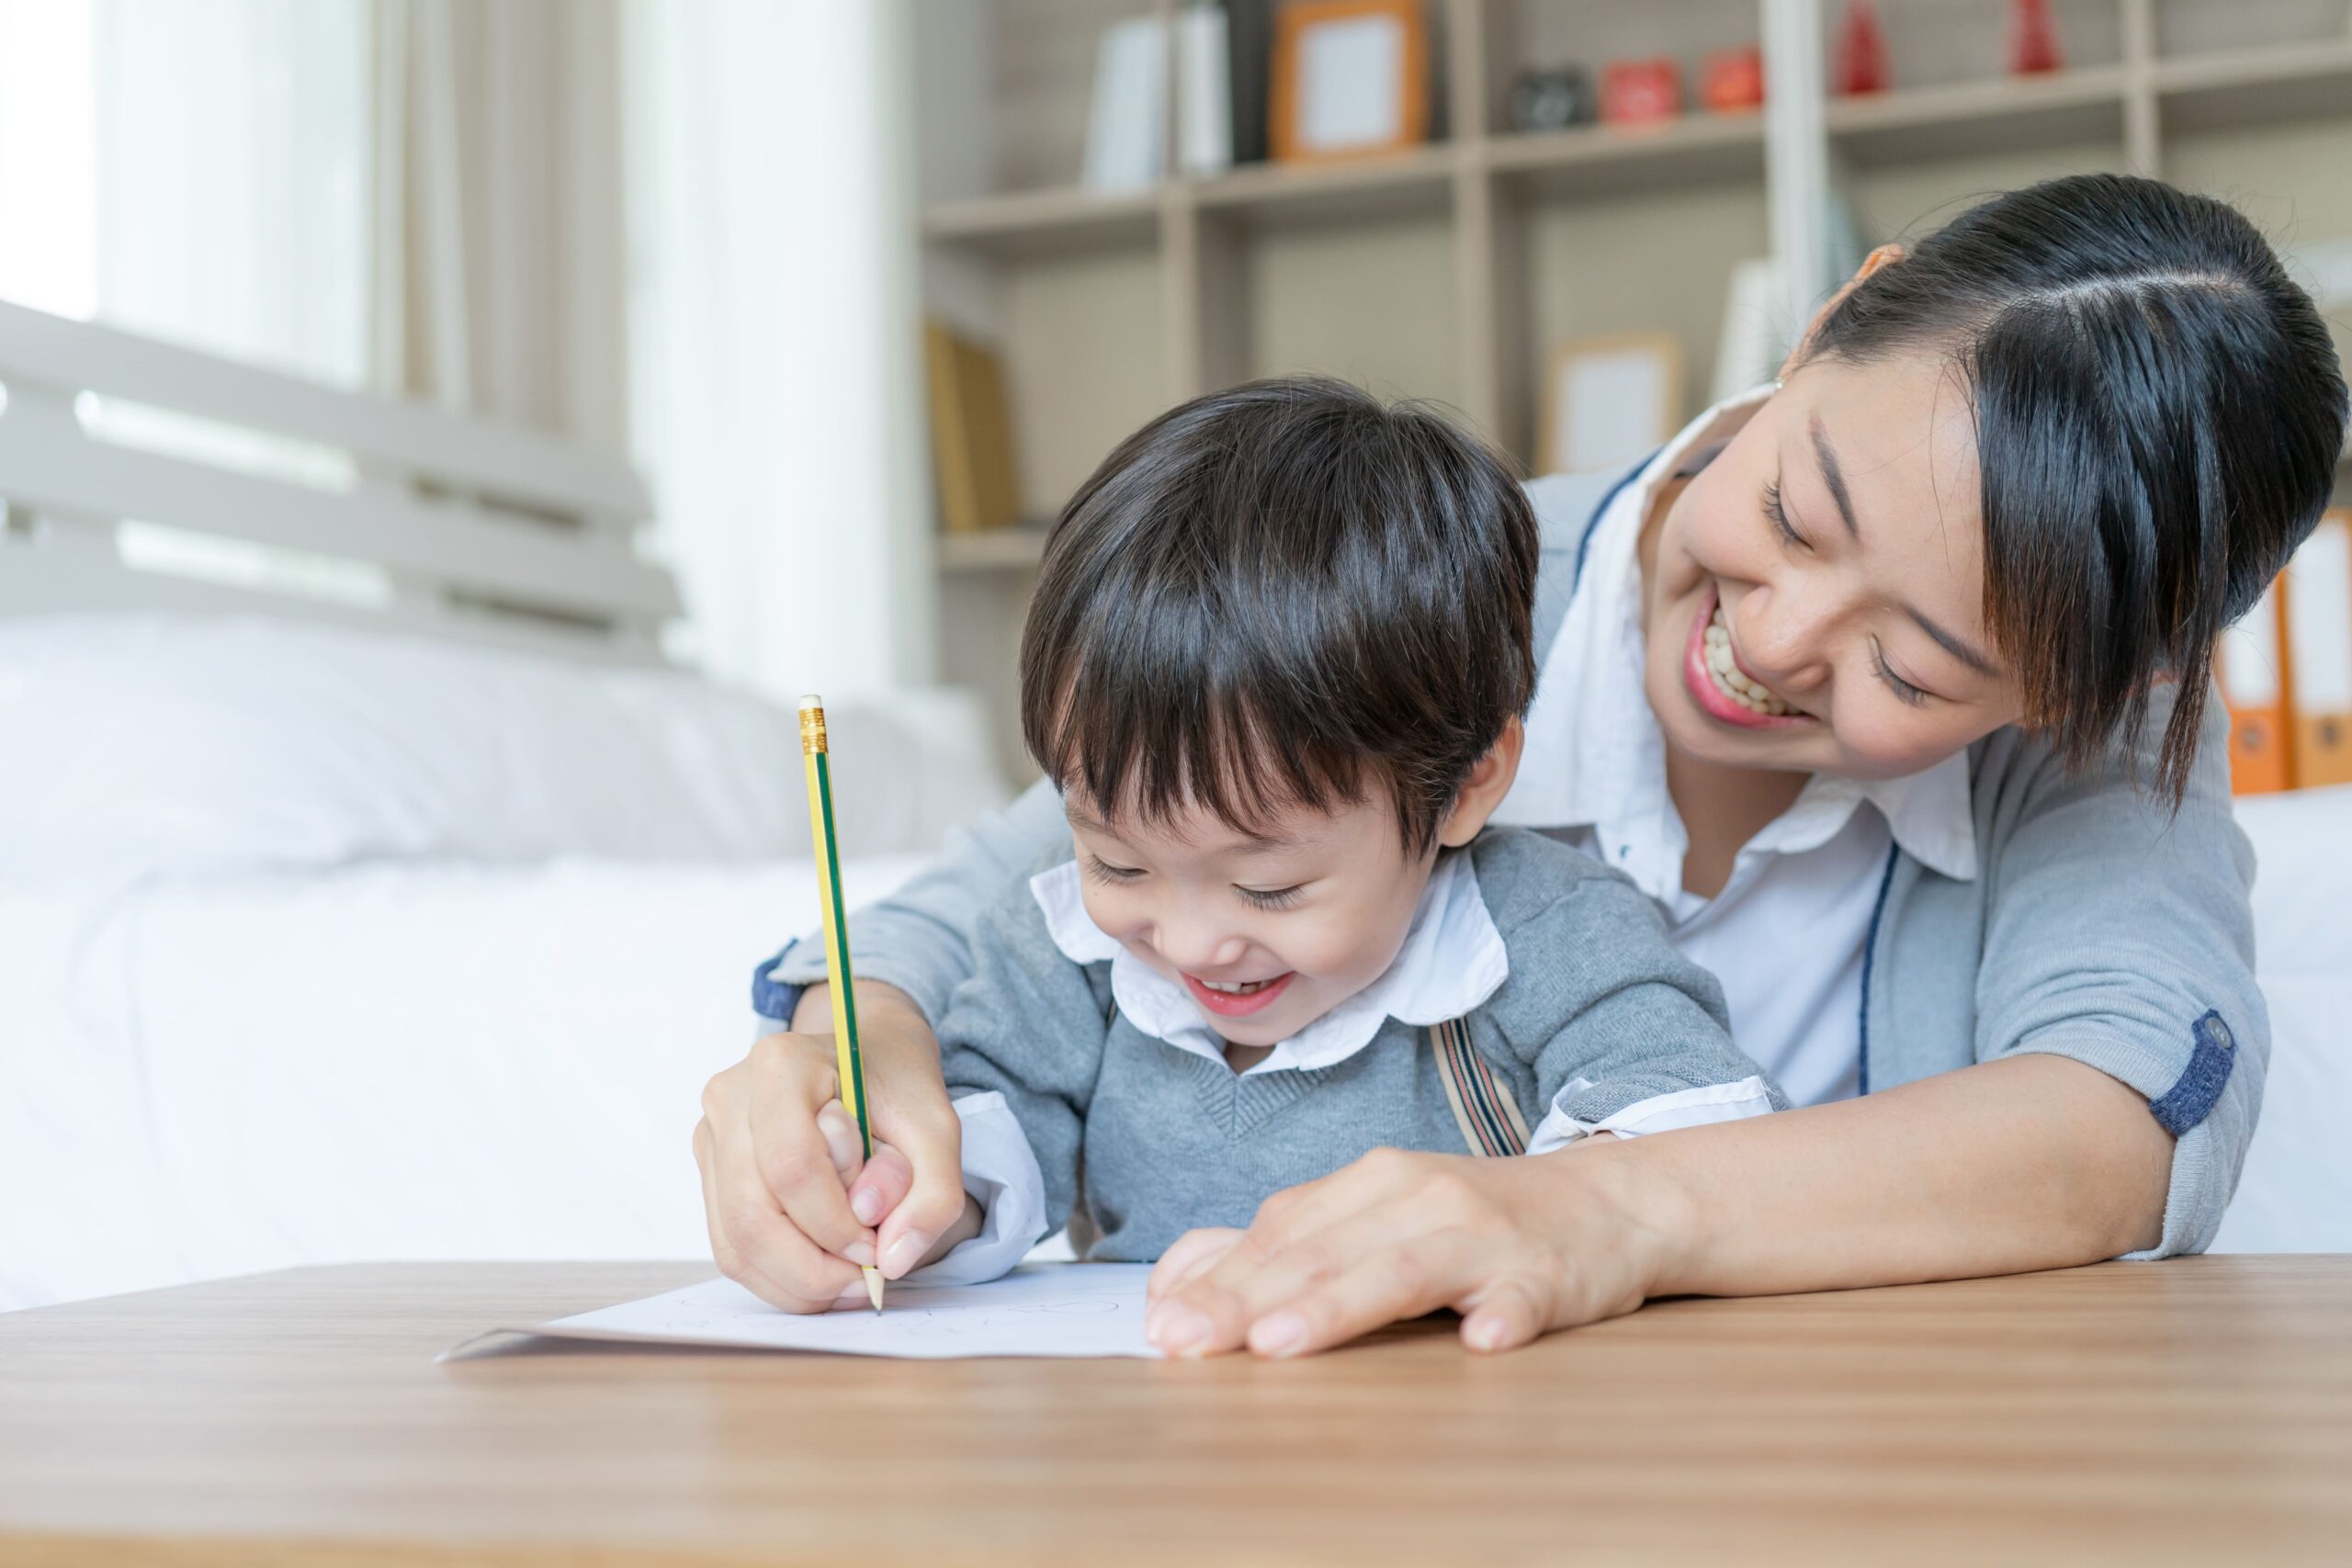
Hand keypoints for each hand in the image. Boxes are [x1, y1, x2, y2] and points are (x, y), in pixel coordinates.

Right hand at [692, 981, 968, 1311]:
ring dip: (795, 1282)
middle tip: (865, 1280)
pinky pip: (730, 1246)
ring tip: (849, 1281)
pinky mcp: (711, 1171)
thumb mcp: (939, 1129)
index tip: (876, 1246)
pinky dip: (777, 1277)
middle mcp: (731, 1097)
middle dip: (813, 1268)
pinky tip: (822, 1274)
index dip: (834, 1224)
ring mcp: (712, 1135)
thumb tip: (892, 1260)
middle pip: (753, 1215)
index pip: (792, 1167)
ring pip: (735, 1242)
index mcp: (781, 1065)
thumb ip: (932, 1192)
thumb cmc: (897, 1085)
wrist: (865, 1053)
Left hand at [1142, 1142, 1689, 1358]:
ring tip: (1280, 1343)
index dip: (1218, 1279)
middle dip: (1248, 1299)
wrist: (1607, 1203)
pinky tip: (1482, 1340)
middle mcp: (1418, 1196)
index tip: (1161, 1326)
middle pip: (1322, 1252)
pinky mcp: (1547, 1273)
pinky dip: (1503, 1316)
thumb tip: (1179, 1281)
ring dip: (1339, 1306)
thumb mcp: (1375, 1215)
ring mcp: (1485, 1233)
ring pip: (1403, 1268)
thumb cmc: (1472, 1222)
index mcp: (1370, 1183)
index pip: (1279, 1231)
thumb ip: (1287, 1244)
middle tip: (1190, 1342)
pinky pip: (1523, 1297)